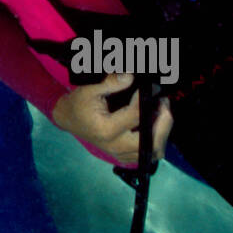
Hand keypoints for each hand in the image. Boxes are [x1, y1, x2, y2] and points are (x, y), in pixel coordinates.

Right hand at [52, 72, 172, 164]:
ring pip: (153, 151)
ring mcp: (120, 153)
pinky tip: (153, 125)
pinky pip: (147, 155)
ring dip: (162, 133)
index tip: (151, 87)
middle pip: (151, 141)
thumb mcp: (89, 89)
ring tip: (162, 113)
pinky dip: (155, 142)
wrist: (68, 118)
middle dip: (164, 122)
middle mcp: (115, 145)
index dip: (145, 99)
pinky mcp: (123, 155)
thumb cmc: (78, 103)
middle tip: (163, 102)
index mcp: (107, 129)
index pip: (135, 116)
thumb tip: (131, 76)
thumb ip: (111, 83)